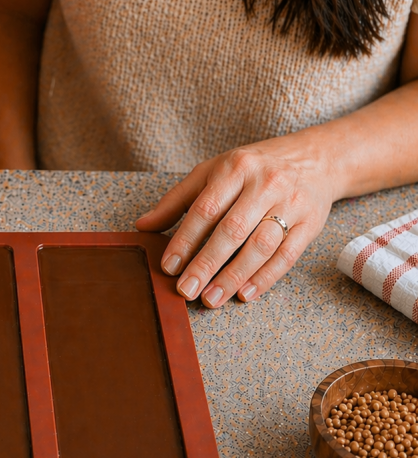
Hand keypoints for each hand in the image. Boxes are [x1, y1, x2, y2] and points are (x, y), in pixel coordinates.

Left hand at [135, 135, 340, 307]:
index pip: (206, 208)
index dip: (185, 239)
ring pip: (261, 245)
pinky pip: (287, 255)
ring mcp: (291, 203)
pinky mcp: (310, 223)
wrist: (315, 159)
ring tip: (211, 298)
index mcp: (236, 168)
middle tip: (186, 290)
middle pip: (232, 230)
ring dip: (234, 276)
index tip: (169, 266)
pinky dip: (265, 278)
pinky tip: (245, 294)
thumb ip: (176, 201)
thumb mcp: (211, 172)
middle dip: (206, 263)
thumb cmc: (252, 169)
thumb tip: (142, 226)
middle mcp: (266, 184)